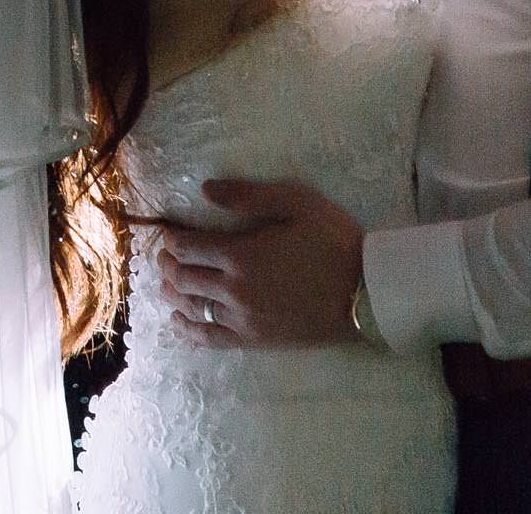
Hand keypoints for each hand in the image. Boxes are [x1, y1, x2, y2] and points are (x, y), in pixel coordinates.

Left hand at [151, 178, 363, 348]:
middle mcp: (233, 289)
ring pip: (192, 308)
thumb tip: (203, 190)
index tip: (168, 233)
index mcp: (240, 254)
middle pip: (184, 278)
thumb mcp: (296, 202)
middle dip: (167, 265)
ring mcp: (242, 318)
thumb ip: (247, 194)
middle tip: (163, 256)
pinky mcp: (255, 340)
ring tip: (166, 284)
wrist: (366, 292)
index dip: (171, 239)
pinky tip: (179, 321)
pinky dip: (188, 330)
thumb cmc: (333, 240)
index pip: (187, 247)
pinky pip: (210, 338)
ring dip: (172, 294)